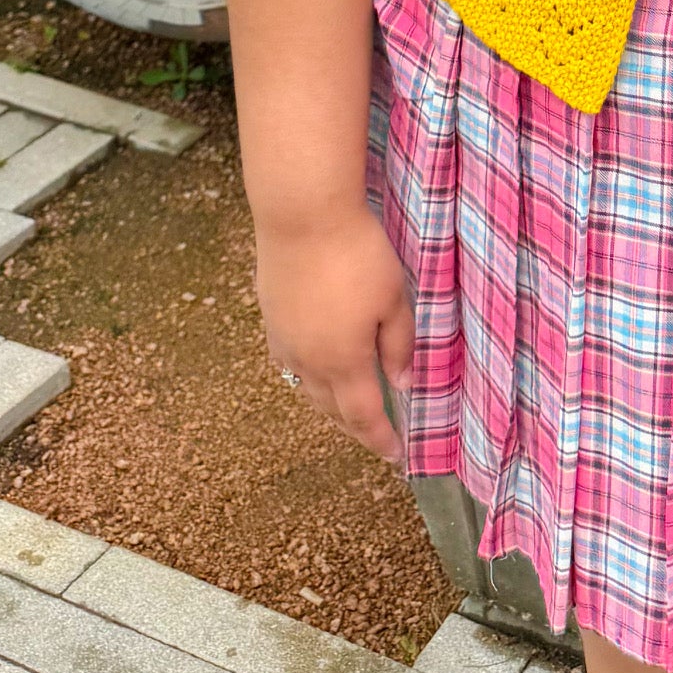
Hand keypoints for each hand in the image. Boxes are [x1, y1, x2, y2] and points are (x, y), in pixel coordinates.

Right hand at [256, 204, 415, 466]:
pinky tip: (315, 368)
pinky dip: (307, 378)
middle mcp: (309, 361)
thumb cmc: (358, 254)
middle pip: (332, 409)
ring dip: (329, 405)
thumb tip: (401, 385)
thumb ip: (398, 345)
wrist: (302, 216)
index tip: (396, 457)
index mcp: (344, 361)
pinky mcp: (271, 318)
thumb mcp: (394, 297)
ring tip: (348, 408)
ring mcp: (284, 340)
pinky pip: (289, 364)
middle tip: (376, 436)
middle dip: (356, 427)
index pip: (364, 415)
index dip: (380, 439)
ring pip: (307, 389)